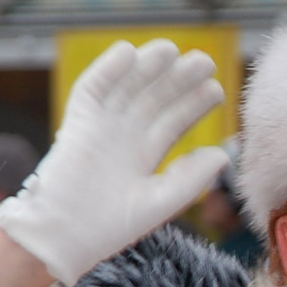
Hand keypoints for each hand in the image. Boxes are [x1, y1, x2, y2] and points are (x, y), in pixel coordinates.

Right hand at [0, 40, 227, 285]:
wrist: (64, 237)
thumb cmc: (109, 228)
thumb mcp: (160, 201)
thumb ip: (191, 178)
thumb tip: (222, 155)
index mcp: (144, 156)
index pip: (173, 122)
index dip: (193, 105)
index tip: (216, 90)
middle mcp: (124, 137)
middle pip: (155, 99)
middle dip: (177, 80)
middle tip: (204, 61)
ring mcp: (100, 127)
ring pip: (127, 88)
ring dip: (147, 67)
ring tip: (170, 50)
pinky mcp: (77, 122)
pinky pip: (92, 89)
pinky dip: (107, 70)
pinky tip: (128, 52)